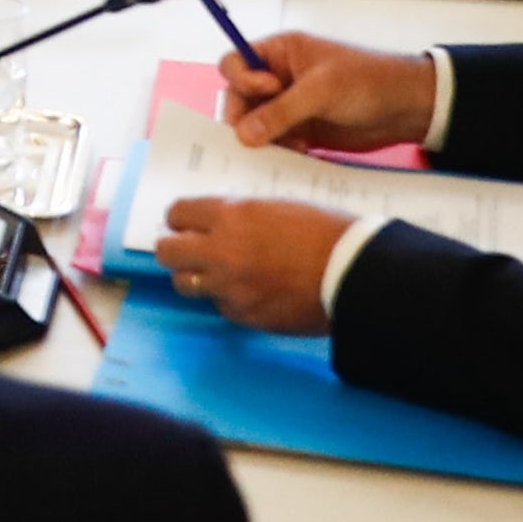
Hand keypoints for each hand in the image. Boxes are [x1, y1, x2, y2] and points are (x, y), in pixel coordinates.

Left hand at [153, 198, 352, 333]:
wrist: (354, 273)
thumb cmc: (325, 231)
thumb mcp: (277, 206)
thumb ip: (240, 214)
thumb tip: (216, 222)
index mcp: (230, 216)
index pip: (176, 213)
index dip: (179, 218)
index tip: (184, 223)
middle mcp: (221, 252)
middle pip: (167, 252)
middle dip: (174, 248)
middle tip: (187, 248)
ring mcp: (230, 287)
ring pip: (185, 284)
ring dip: (196, 276)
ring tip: (215, 273)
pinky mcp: (244, 315)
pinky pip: (220, 306)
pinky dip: (228, 299)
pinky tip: (248, 291)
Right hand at [215, 30, 439, 153]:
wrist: (408, 107)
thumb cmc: (368, 81)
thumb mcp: (321, 91)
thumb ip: (280, 112)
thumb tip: (243, 135)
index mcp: (281, 53)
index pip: (236, 63)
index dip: (242, 80)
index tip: (267, 91)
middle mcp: (279, 78)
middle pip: (239, 98)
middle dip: (246, 118)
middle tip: (258, 137)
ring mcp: (289, 105)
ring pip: (255, 123)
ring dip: (263, 138)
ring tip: (287, 146)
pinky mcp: (301, 129)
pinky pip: (276, 141)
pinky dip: (279, 149)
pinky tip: (297, 153)